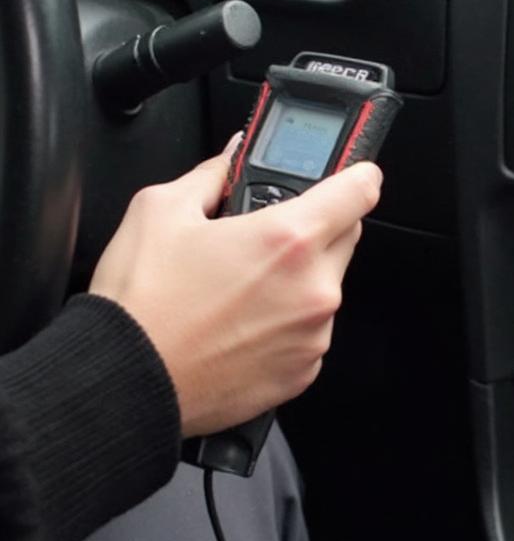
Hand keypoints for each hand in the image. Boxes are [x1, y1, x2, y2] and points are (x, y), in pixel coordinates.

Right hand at [89, 138, 381, 436]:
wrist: (123, 383)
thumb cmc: (141, 304)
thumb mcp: (162, 210)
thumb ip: (212, 173)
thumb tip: (233, 157)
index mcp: (289, 239)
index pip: (362, 190)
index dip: (357, 175)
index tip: (353, 175)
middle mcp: (314, 288)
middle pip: (346, 236)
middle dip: (317, 227)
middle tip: (267, 236)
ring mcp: (313, 333)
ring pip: (327, 286)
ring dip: (301, 279)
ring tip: (242, 287)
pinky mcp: (303, 371)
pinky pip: (311, 330)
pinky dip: (288, 322)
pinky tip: (243, 323)